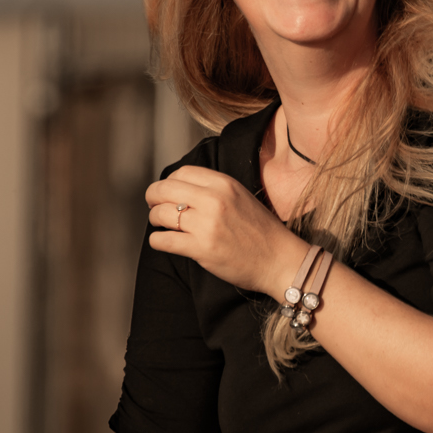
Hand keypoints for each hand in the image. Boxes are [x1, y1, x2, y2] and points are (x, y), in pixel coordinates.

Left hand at [147, 165, 308, 295]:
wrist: (279, 260)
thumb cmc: (261, 231)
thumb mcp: (241, 198)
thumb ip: (215, 190)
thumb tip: (180, 188)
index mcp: (225, 184)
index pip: (182, 172)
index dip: (169, 182)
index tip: (168, 192)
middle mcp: (214, 200)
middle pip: (164, 189)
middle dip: (153, 197)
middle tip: (155, 206)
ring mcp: (207, 225)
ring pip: (160, 214)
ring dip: (155, 219)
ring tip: (161, 225)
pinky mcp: (201, 249)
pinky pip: (162, 240)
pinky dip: (157, 240)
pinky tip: (163, 241)